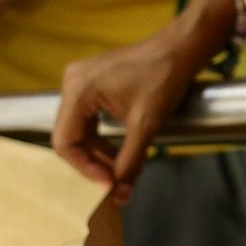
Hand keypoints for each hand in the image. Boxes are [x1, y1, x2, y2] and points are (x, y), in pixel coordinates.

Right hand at [52, 30, 198, 201]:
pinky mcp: (93, 81)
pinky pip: (88, 116)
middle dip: (91, 160)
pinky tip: (118, 149)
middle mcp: (72, 82)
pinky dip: (101, 135)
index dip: (84, 167)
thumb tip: (121, 196)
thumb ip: (130, 162)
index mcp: (79, 90)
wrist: (180, 49)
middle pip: (69, 135)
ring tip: (118, 168)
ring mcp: (81, 79)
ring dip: (97, 150)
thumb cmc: (164, 78)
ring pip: (79, 128)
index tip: (107, 183)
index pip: (65, 141)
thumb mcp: (146, 124)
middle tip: (114, 180)